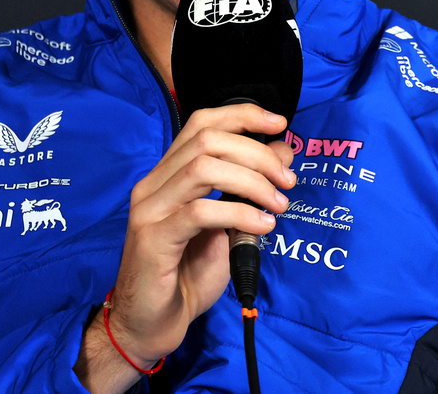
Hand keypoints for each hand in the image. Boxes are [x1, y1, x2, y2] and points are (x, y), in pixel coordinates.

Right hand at [75, 103, 294, 391]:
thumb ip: (249, 187)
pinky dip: (238, 213)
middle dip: (257, 153)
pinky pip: (200, 212)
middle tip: (287, 181)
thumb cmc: (187, 274)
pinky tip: (262, 227)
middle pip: (207, 140)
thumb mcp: (228, 224)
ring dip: (252, 182)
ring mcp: (150, 209)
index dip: (242, 115)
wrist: (151, 323)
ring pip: (203, 169)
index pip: (201, 122)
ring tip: (278, 205)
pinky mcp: (153, 238)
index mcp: (169, 173)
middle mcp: (154, 183)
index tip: (280, 124)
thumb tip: (282, 151)